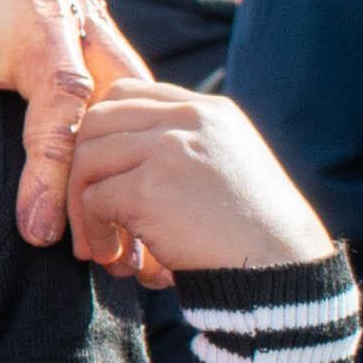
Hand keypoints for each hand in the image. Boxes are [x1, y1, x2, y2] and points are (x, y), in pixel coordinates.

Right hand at [0, 0, 151, 243]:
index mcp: (99, 49)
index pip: (134, 126)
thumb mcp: (69, 19)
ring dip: (48, 169)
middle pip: (112, 127)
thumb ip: (81, 76)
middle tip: (116, 258)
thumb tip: (84, 155)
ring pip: (51, 109)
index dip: (146, 187)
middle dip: (117, 190)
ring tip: (35, 234)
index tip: (151, 255)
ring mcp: (24, 34)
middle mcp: (76, 43)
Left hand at [63, 86, 342, 281]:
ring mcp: (167, 149)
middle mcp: (188, 120)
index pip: (129, 93)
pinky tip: (114, 256)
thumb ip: (188, 148)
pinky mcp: (148, 188)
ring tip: (100, 245)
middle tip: (87, 210)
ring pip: (87, 159)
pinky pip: (94, 199)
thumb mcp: (230, 166)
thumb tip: (126, 158)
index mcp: (209, 111)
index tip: (101, 173)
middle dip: (81, 166)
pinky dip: (93, 230)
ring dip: (82, 205)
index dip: (103, 132)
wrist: (281, 269)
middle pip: (98, 120)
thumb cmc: (256, 232)